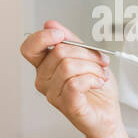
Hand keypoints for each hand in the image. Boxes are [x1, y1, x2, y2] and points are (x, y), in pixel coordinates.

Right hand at [19, 20, 122, 137]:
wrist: (108, 113)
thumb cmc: (96, 88)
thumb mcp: (86, 56)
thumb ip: (69, 40)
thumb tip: (49, 23)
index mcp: (45, 67)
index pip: (29, 48)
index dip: (42, 37)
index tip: (60, 34)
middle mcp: (44, 81)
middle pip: (58, 52)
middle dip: (86, 53)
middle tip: (100, 61)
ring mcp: (54, 95)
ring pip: (69, 66)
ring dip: (92, 67)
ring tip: (101, 75)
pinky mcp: (68, 106)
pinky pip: (75, 83)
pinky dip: (92, 79)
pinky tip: (98, 83)